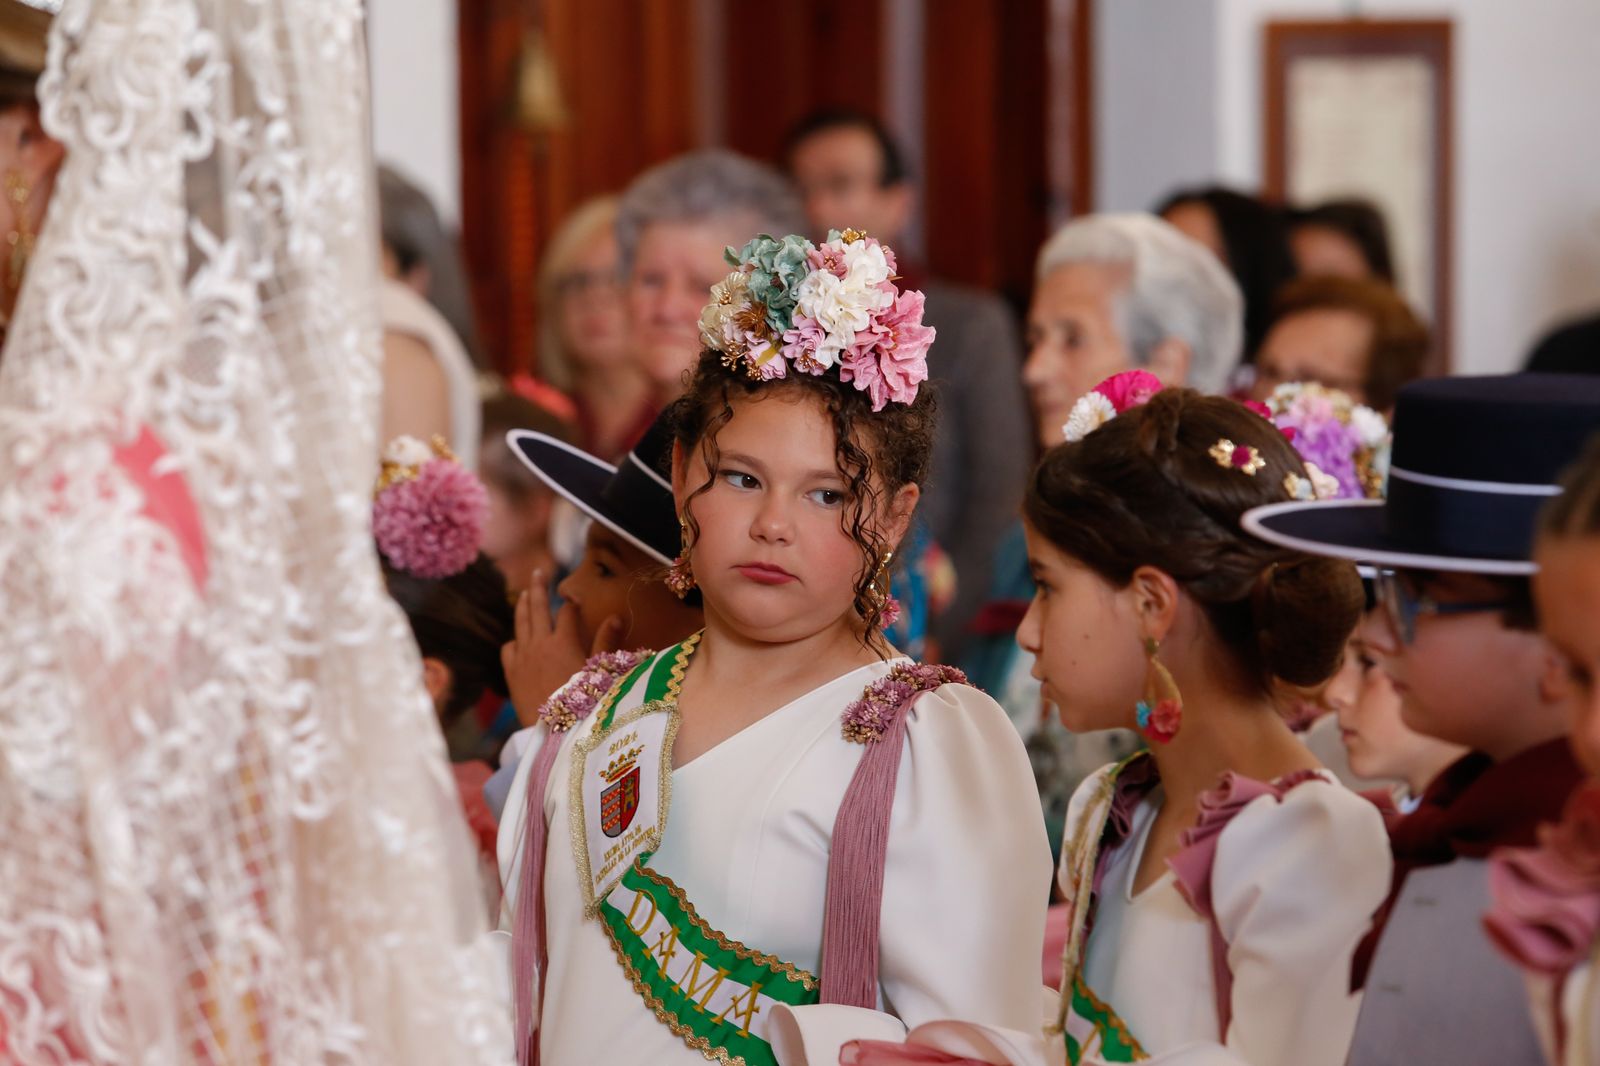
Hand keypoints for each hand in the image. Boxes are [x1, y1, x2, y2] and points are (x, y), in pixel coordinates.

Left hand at [502, 569, 623, 727]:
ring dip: (523, 606)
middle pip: (537, 607)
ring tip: (524, 594)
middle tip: (537, 573)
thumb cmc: (583, 703)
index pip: (567, 612)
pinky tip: (518, 639)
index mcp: (563, 641)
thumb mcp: (599, 672)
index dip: (572, 604)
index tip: (574, 599)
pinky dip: (514, 640)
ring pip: (520, 623)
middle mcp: (540, 643)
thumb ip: (605, 643)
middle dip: (538, 587)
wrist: (554, 732)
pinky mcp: (511, 673)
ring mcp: (523, 657)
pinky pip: (508, 648)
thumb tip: (615, 617)